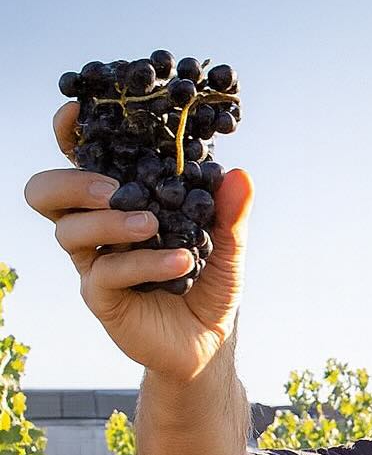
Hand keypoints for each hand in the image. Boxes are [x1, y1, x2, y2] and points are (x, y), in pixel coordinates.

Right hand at [23, 102, 253, 383]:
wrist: (208, 342)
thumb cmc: (209, 286)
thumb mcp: (228, 248)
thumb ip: (230, 215)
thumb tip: (240, 174)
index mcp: (121, 203)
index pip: (82, 160)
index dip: (73, 135)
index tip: (78, 113)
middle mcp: (98, 228)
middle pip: (47, 192)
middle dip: (71, 180)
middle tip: (113, 186)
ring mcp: (96, 263)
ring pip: (68, 230)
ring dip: (109, 221)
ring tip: (151, 225)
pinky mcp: (102, 297)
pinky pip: (107, 273)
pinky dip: (144, 263)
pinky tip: (179, 262)